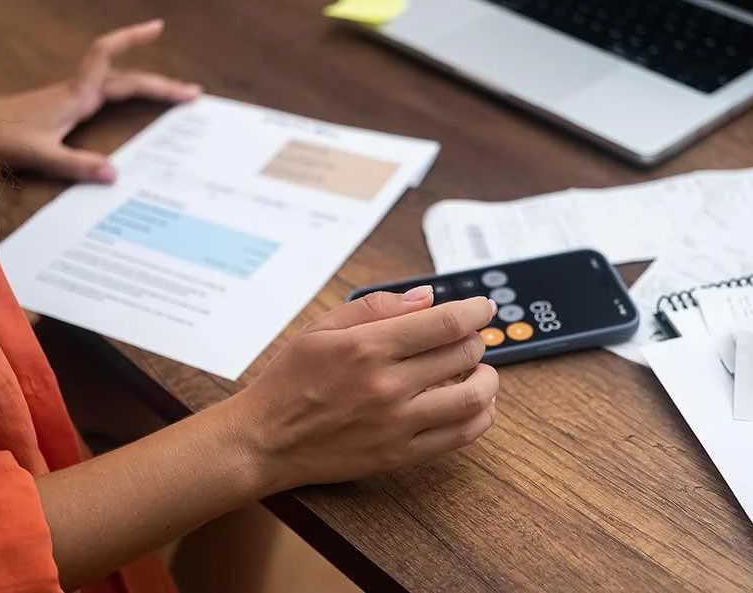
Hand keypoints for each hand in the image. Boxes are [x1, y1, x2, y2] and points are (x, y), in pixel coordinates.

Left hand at [0, 19, 201, 183]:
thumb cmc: (3, 139)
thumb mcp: (40, 155)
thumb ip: (76, 165)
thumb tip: (115, 174)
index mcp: (76, 96)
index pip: (106, 56)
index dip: (131, 39)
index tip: (157, 27)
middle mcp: (78, 92)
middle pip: (126, 77)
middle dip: (160, 82)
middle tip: (192, 92)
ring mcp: (73, 99)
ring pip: (118, 84)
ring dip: (147, 87)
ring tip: (175, 98)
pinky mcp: (68, 108)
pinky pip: (108, 96)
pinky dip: (130, 97)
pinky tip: (136, 107)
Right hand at [239, 287, 499, 488]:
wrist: (265, 440)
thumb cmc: (289, 381)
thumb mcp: (321, 328)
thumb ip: (376, 307)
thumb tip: (426, 297)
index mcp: (367, 346)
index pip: (444, 323)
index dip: (474, 311)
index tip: (483, 307)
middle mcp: (387, 384)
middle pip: (462, 355)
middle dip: (474, 340)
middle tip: (467, 338)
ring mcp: (396, 424)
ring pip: (471, 398)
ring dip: (488, 379)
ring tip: (481, 372)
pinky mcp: (399, 455)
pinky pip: (459, 436)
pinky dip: (480, 416)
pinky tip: (477, 404)